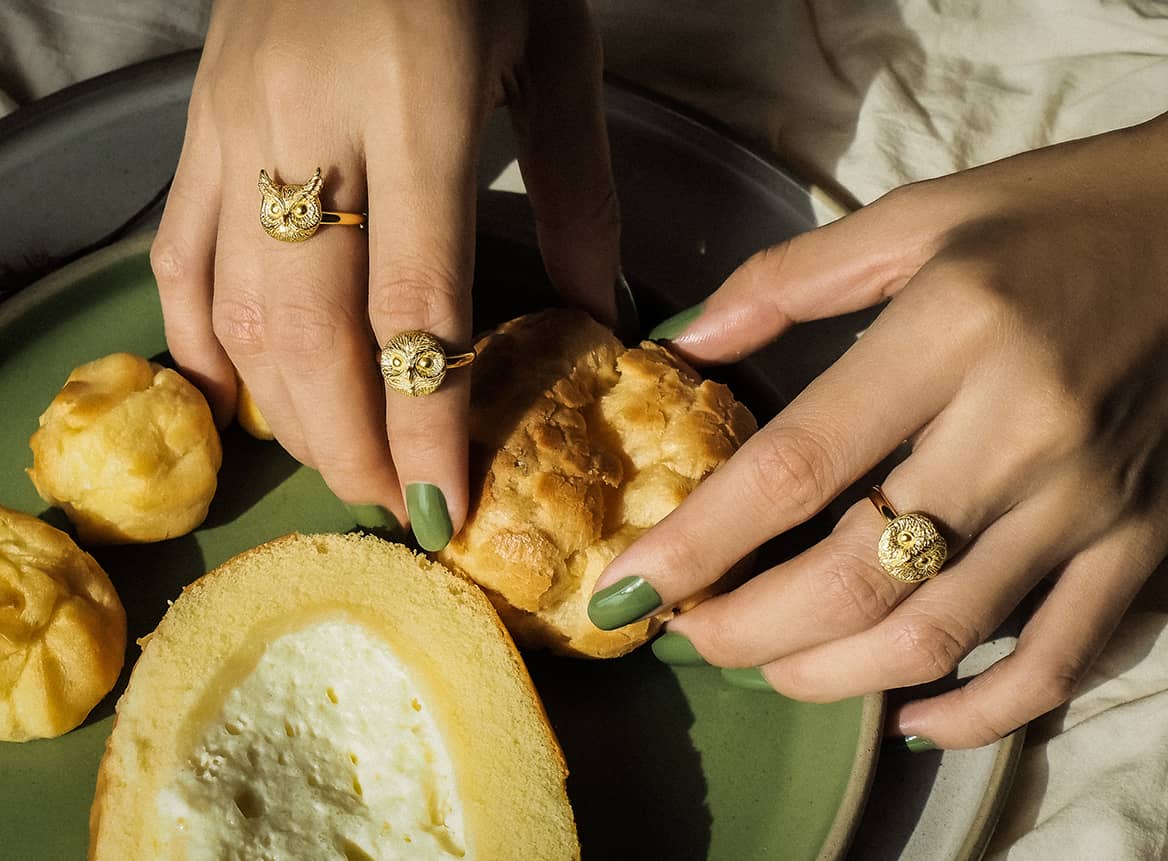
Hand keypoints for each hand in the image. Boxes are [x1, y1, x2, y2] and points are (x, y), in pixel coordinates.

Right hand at [151, 0, 618, 548]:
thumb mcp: (557, 51)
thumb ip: (576, 189)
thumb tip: (595, 312)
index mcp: (415, 105)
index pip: (412, 306)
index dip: (423, 422)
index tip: (439, 504)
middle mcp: (308, 124)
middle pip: (307, 330)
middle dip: (347, 440)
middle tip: (386, 503)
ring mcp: (236, 125)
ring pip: (233, 305)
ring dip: (280, 407)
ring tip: (334, 460)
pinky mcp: (198, 122)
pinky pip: (177, 251)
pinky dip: (198, 338)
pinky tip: (235, 395)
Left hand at [590, 112, 1167, 748]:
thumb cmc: (1049, 215)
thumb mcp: (913, 217)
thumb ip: (785, 281)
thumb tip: (679, 345)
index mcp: (948, 336)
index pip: (793, 467)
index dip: (698, 543)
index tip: (625, 589)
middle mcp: (1017, 431)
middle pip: (852, 576)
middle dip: (747, 630)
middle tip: (688, 632)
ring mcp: (1086, 502)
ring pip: (937, 635)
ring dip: (829, 676)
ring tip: (766, 668)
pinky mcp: (1140, 544)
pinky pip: (1055, 663)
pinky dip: (977, 714)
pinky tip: (909, 716)